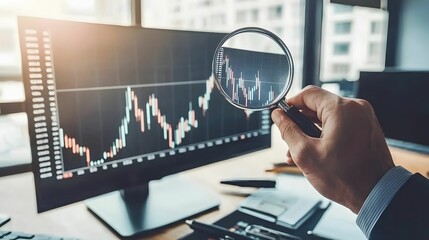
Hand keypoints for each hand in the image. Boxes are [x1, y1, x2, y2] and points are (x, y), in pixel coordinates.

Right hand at [271, 86, 394, 212]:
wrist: (378, 194)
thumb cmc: (346, 178)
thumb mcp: (306, 154)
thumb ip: (288, 130)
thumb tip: (278, 116)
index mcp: (342, 109)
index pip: (308, 94)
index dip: (290, 104)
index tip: (280, 115)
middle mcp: (356, 108)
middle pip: (318, 105)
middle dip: (300, 122)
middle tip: (289, 139)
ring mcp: (363, 117)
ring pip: (327, 116)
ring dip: (311, 130)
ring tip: (300, 151)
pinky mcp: (366, 127)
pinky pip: (340, 124)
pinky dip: (325, 133)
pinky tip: (316, 151)